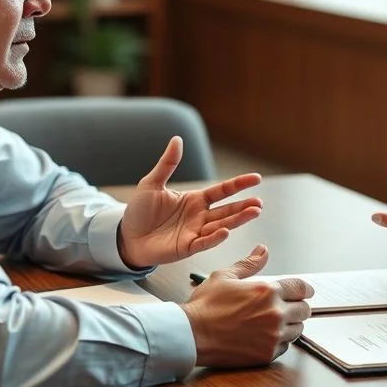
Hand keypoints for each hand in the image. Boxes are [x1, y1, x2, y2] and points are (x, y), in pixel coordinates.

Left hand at [118, 136, 263, 267]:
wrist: (126, 235)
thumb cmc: (140, 211)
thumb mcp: (152, 183)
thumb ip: (168, 163)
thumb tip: (177, 139)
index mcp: (195, 200)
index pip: (222, 191)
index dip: (238, 184)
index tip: (256, 178)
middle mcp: (199, 216)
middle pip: (226, 210)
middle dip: (244, 207)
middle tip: (259, 202)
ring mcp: (195, 232)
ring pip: (221, 225)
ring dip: (237, 220)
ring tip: (254, 212)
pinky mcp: (186, 247)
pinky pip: (204, 242)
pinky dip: (215, 237)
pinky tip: (226, 231)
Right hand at [181, 245, 313, 367]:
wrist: (192, 335)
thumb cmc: (205, 306)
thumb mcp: (225, 276)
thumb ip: (249, 264)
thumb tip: (262, 251)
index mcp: (267, 291)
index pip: (301, 288)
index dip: (305, 289)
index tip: (305, 292)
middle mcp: (275, 313)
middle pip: (304, 310)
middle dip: (297, 306)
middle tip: (286, 307)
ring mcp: (273, 336)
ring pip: (297, 329)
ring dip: (290, 324)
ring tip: (273, 322)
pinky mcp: (267, 354)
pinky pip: (285, 346)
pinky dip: (279, 341)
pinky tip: (264, 335)